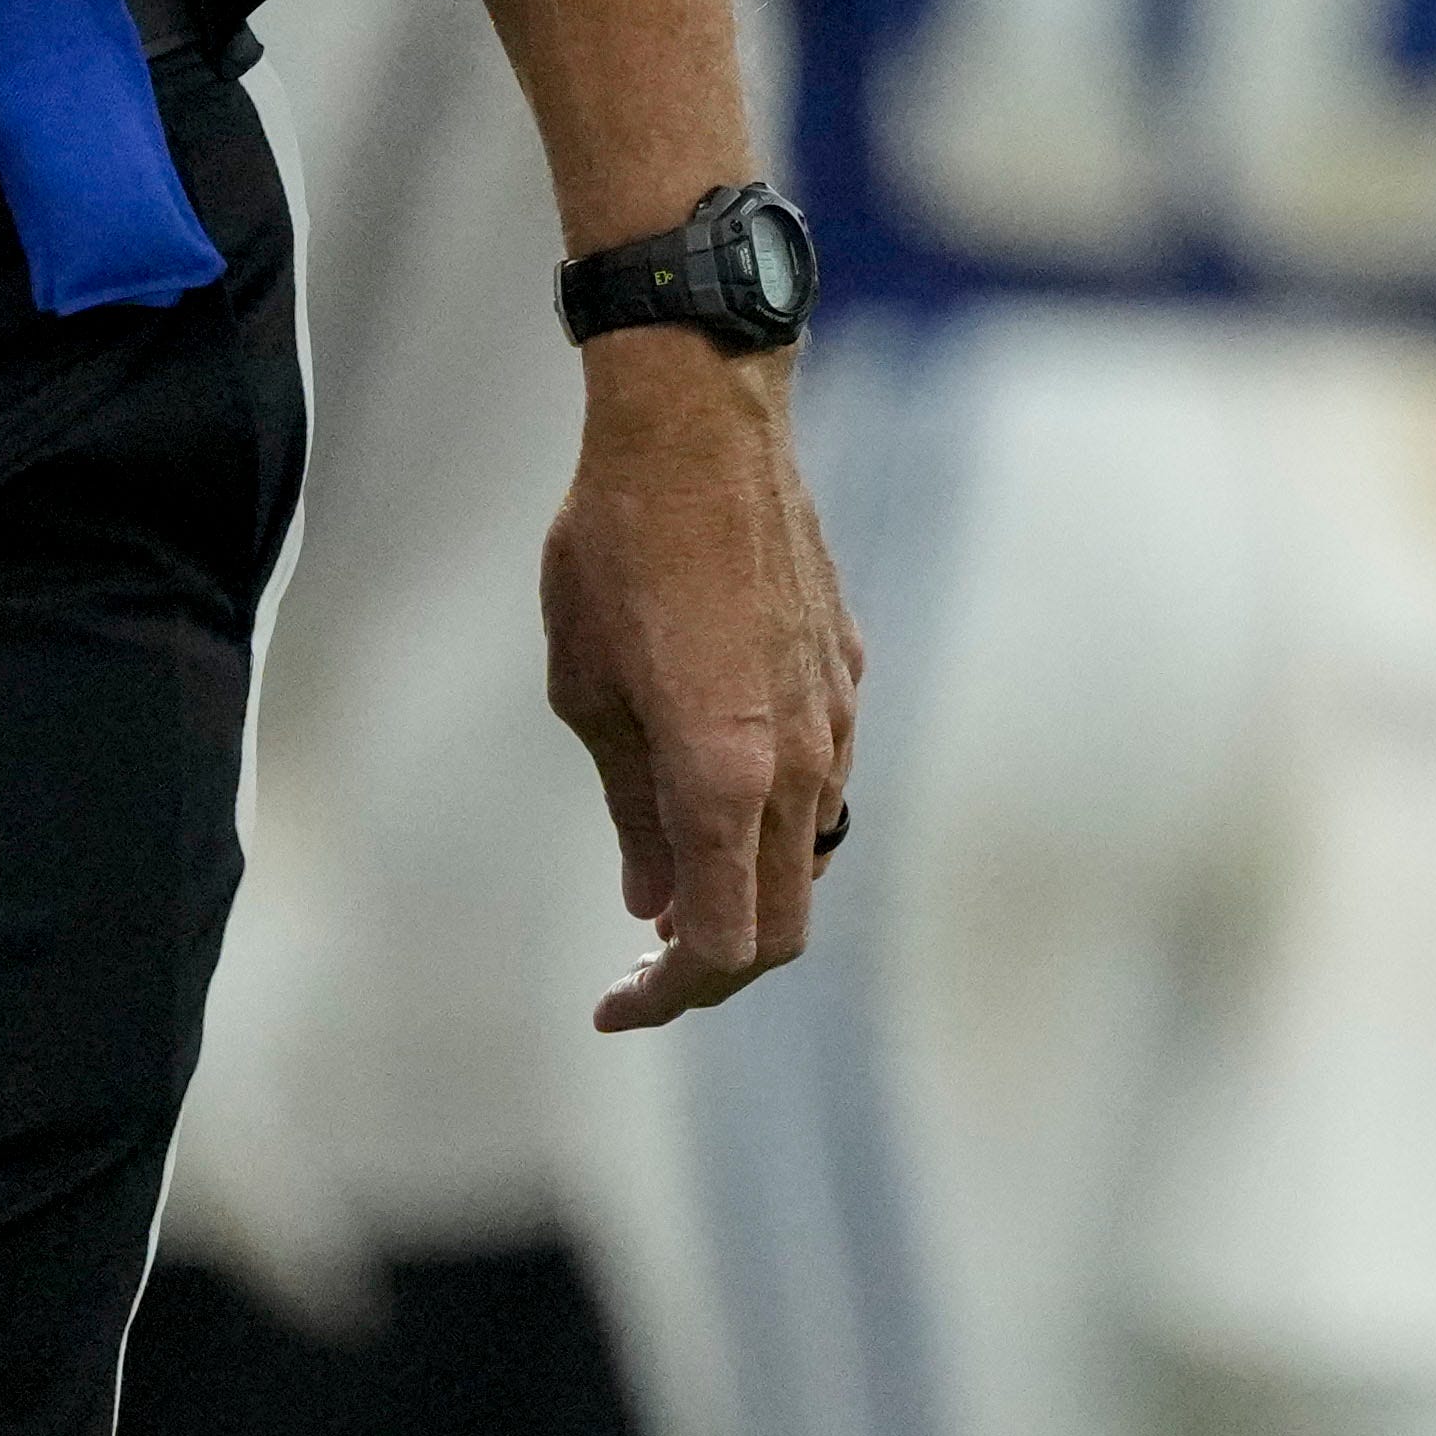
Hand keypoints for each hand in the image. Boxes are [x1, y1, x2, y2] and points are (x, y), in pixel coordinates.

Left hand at [548, 330, 857, 1031]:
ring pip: (812, 852)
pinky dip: (773, 817)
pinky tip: (715, 782)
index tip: (613, 1008)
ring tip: (671, 885)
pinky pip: (823, 775)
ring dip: (749, 891)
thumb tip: (652, 905)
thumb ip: (634, 812)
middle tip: (641, 971)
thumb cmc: (617, 553)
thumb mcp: (589, 695)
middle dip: (715, 970)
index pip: (724, 945)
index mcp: (727, 778)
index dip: (668, 998)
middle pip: (786, 924)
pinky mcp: (846, 668)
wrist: (700, 426)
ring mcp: (836, 714)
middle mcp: (801, 760)